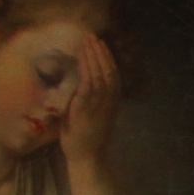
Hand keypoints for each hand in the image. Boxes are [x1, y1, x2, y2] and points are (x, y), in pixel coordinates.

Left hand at [55, 28, 122, 171]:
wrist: (87, 157)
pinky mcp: (87, 109)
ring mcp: (99, 105)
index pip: (113, 75)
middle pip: (108, 71)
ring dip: (94, 57)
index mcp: (112, 103)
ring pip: (100, 75)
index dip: (107, 59)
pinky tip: (83, 59)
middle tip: (93, 36)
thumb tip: (80, 85)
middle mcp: (109, 102)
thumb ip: (89, 101)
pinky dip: (87, 70)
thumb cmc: (86, 139)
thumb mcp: (92, 116)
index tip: (100, 45)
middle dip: (101, 53)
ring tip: (87, 43)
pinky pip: (89, 85)